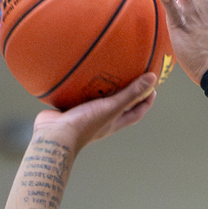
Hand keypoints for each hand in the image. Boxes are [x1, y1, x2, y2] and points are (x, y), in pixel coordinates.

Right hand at [31, 70, 158, 156]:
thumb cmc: (85, 124)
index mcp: (114, 123)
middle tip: (132, 76)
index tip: (153, 89)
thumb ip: (131, 94)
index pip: (136, 113)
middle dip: (127, 94)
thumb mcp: (112, 107)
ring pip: (98, 102)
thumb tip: (152, 79)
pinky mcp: (70, 111)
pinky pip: (79, 96)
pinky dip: (82, 87)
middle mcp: (102, 121)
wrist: (54, 136)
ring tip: (106, 72)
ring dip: (103, 89)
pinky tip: (80, 74)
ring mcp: (86, 116)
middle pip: (119, 107)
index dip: (146, 102)